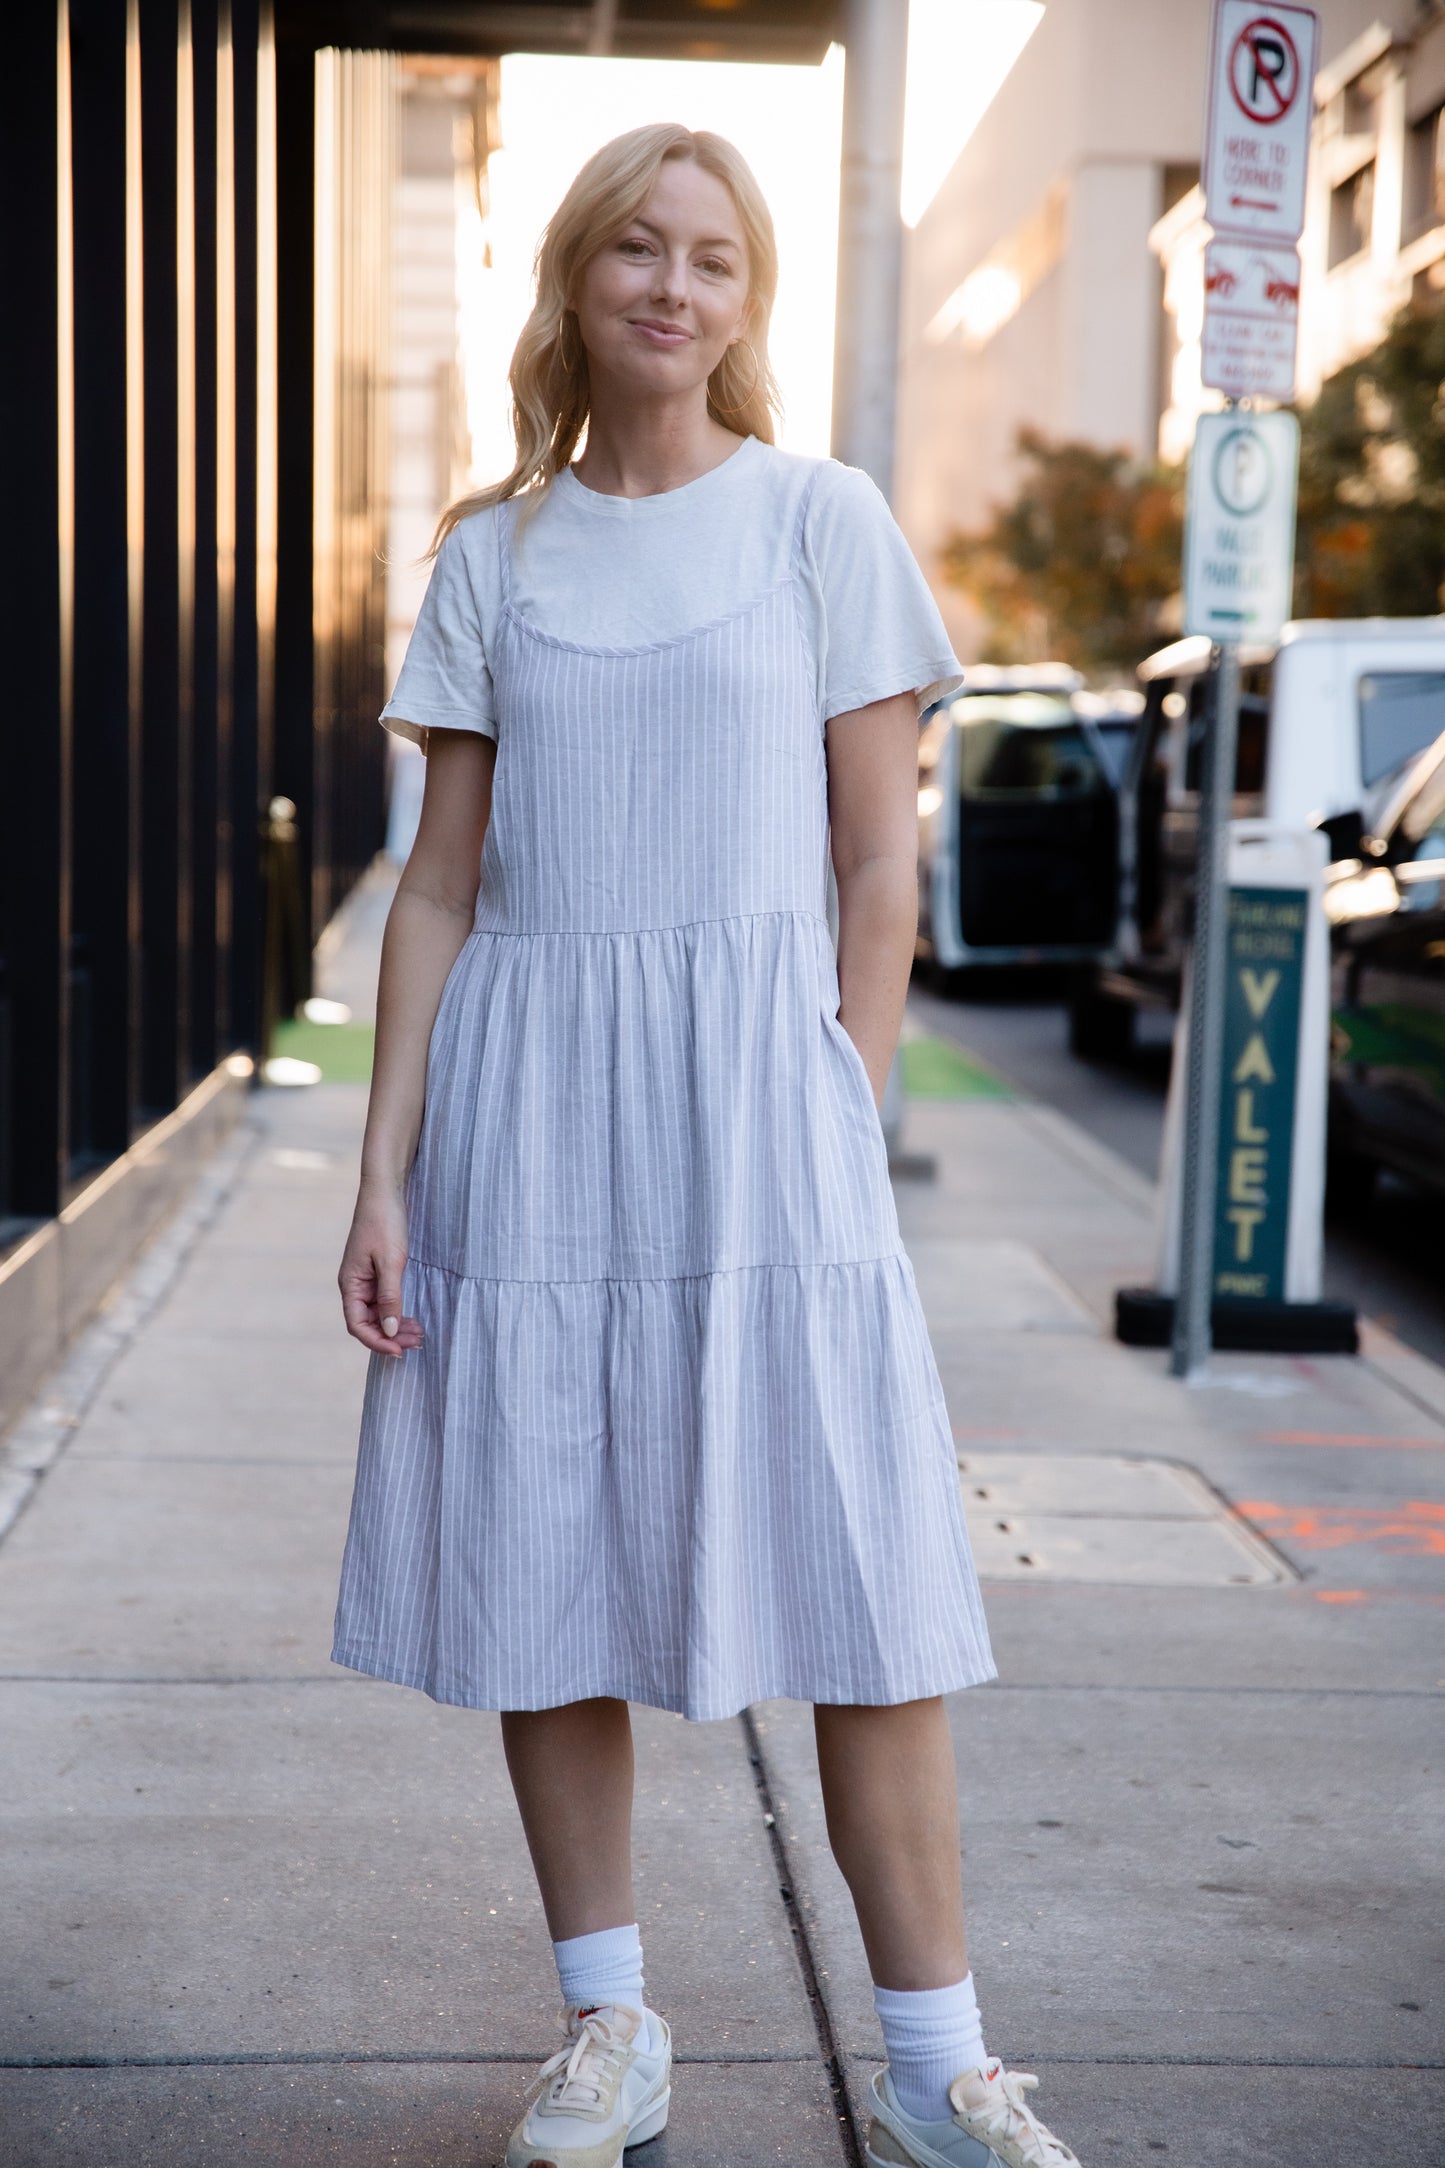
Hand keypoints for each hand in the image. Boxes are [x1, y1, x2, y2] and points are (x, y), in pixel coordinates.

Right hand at [339, 1187, 424, 1358]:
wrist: (385, 1192)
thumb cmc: (384, 1223)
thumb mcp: (391, 1261)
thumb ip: (390, 1297)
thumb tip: (390, 1331)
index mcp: (350, 1284)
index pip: (357, 1325)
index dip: (377, 1342)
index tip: (400, 1350)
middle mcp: (354, 1285)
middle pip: (368, 1323)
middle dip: (391, 1336)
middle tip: (418, 1342)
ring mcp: (365, 1280)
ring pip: (378, 1314)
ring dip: (396, 1326)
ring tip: (419, 1333)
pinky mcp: (376, 1272)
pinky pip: (384, 1301)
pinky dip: (397, 1311)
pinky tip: (412, 1317)